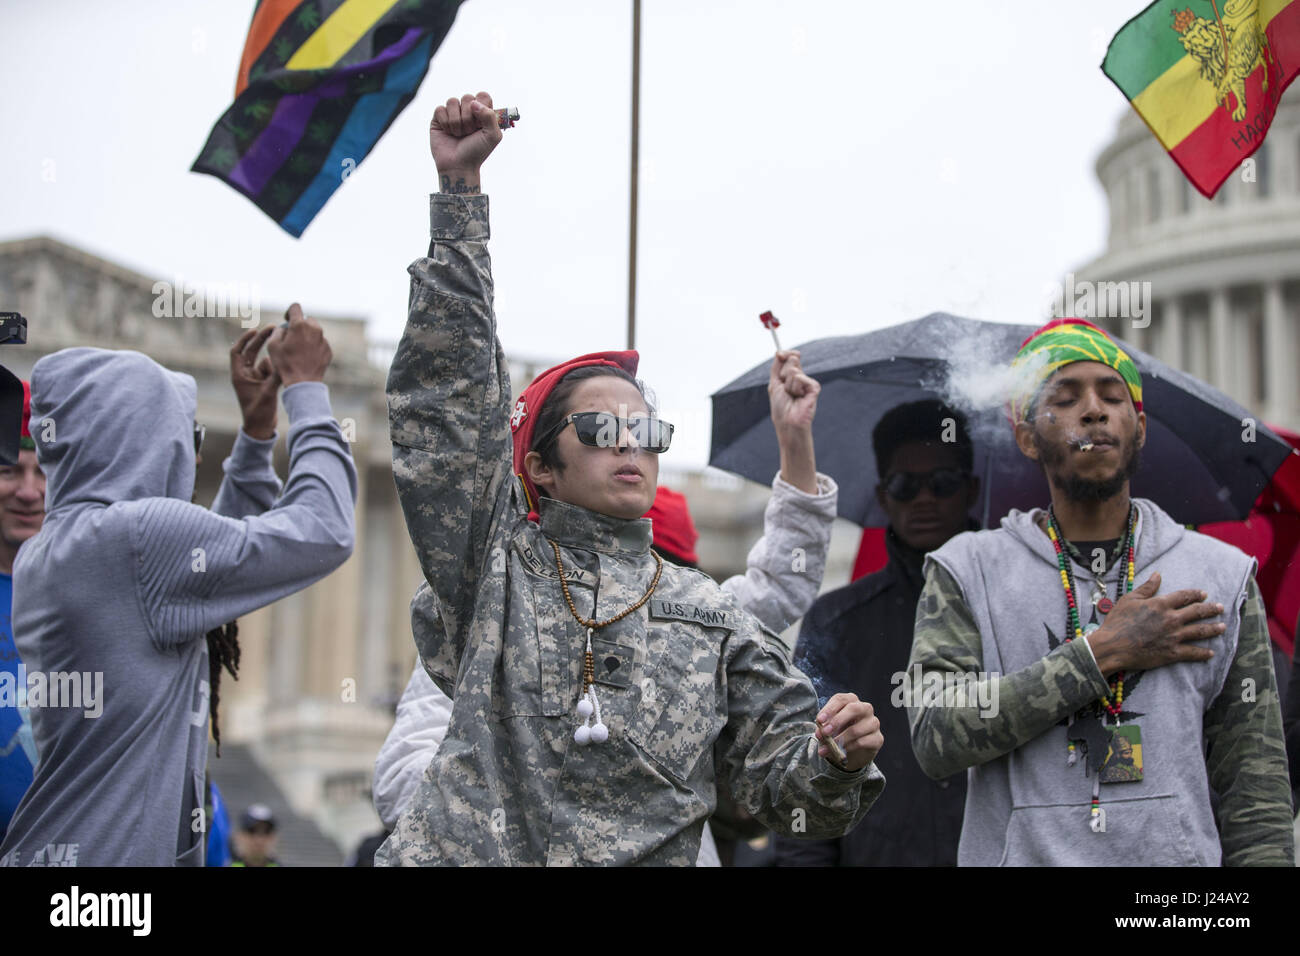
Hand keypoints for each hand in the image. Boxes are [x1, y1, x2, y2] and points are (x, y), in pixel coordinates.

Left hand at [229, 326, 280, 439]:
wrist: (261, 428)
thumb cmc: (258, 413)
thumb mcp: (267, 393)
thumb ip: (274, 377)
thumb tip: (282, 362)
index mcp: (239, 375)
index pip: (237, 351)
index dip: (244, 339)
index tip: (255, 330)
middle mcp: (245, 374)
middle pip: (250, 351)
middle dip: (261, 340)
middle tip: (273, 328)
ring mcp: (255, 378)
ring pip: (264, 361)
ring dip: (273, 362)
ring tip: (280, 365)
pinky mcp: (263, 383)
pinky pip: (271, 370)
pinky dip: (277, 369)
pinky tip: (284, 374)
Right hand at [267, 303, 331, 387]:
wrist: (303, 382)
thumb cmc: (285, 364)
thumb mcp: (272, 345)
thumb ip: (278, 331)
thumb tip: (284, 328)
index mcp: (299, 325)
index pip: (295, 307)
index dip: (289, 312)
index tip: (287, 320)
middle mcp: (314, 329)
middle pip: (307, 320)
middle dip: (300, 326)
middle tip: (292, 338)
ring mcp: (323, 340)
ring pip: (315, 332)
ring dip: (307, 336)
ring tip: (299, 350)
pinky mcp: (328, 349)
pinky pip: (320, 343)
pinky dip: (314, 347)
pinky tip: (307, 358)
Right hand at [430, 91, 501, 192]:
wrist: (459, 166)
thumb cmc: (477, 152)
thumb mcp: (493, 136)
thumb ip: (490, 116)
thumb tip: (473, 102)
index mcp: (482, 113)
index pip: (483, 95)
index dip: (482, 106)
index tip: (481, 123)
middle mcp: (467, 111)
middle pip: (467, 97)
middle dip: (469, 118)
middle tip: (469, 132)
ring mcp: (452, 113)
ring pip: (452, 101)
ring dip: (457, 122)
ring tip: (459, 135)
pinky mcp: (438, 118)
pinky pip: (440, 109)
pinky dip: (446, 123)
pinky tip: (448, 133)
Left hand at [769, 350, 819, 493]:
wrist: (787, 423)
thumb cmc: (780, 408)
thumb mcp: (774, 384)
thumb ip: (777, 367)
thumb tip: (779, 351)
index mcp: (791, 377)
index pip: (790, 357)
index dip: (785, 353)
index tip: (780, 354)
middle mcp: (801, 378)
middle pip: (792, 360)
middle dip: (783, 374)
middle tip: (785, 389)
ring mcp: (808, 383)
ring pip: (794, 370)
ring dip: (787, 385)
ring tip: (791, 396)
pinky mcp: (814, 388)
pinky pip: (801, 378)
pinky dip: (795, 388)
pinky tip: (799, 398)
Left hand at [815, 693, 882, 771]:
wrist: (853, 751)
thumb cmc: (840, 732)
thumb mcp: (829, 729)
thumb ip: (824, 729)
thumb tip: (820, 734)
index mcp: (851, 701)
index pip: (841, 699)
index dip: (829, 709)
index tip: (819, 720)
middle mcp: (864, 708)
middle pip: (853, 708)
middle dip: (837, 720)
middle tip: (825, 732)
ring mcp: (873, 723)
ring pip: (857, 729)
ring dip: (840, 739)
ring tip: (829, 747)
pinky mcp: (878, 738)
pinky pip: (862, 742)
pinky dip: (849, 747)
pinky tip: (841, 752)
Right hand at [1086, 572, 1223, 675]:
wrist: (1112, 646)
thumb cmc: (1117, 622)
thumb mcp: (1129, 600)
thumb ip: (1146, 588)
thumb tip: (1157, 575)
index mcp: (1160, 605)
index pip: (1184, 597)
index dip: (1195, 594)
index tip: (1203, 594)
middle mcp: (1171, 619)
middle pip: (1197, 612)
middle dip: (1211, 609)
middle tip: (1220, 608)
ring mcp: (1174, 636)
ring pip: (1200, 631)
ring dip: (1213, 629)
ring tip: (1223, 627)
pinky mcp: (1172, 653)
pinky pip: (1193, 653)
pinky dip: (1203, 653)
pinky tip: (1211, 652)